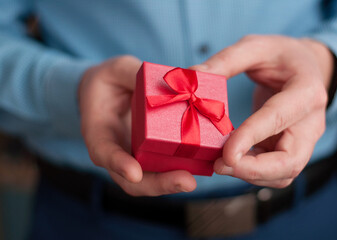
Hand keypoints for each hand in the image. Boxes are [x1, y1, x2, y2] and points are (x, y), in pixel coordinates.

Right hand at [79, 56, 195, 195]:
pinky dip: (177, 170)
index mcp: (98, 130)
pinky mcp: (149, 154)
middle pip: (130, 179)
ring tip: (191, 181)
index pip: (103, 151)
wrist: (107, 92)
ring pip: (148, 179)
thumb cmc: (108, 81)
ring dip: (170, 183)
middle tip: (186, 182)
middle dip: (157, 184)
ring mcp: (133, 155)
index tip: (135, 173)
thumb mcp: (115, 69)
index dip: (118, 163)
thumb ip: (134, 73)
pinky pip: (161, 167)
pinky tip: (198, 167)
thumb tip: (164, 79)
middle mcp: (115, 150)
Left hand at [191, 35, 332, 187]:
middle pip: (290, 161)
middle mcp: (310, 122)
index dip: (252, 137)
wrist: (303, 66)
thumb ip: (226, 60)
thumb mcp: (255, 46)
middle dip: (253, 170)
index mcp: (306, 91)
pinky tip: (230, 160)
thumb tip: (191, 76)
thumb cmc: (280, 56)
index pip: (279, 118)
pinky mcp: (291, 149)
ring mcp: (303, 140)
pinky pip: (274, 172)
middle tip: (219, 164)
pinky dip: (251, 172)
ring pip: (283, 173)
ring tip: (219, 162)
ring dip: (250, 174)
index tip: (226, 154)